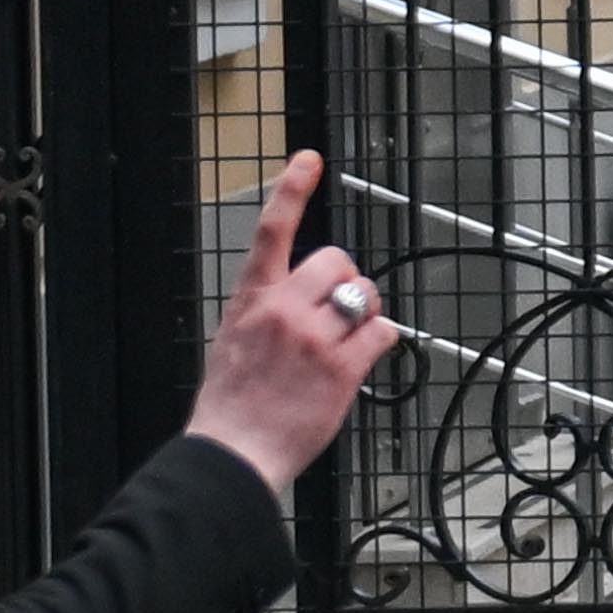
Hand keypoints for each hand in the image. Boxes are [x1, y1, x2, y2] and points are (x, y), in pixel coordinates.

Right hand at [184, 151, 394, 492]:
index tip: (309, 160)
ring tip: (348, 339)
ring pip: (365, 296)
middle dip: (346, 280)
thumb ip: (264, 312)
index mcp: (251, 300)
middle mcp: (283, 311)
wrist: (233, 452)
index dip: (291, 189)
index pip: (271, 231)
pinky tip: (363, 359)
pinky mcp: (341, 369)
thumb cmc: (231, 404)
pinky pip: (381, 334)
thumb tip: (293, 301)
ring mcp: (313, 339)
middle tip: (339, 309)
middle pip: (336, 261)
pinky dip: (380, 343)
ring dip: (365, 313)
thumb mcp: (232, 341)